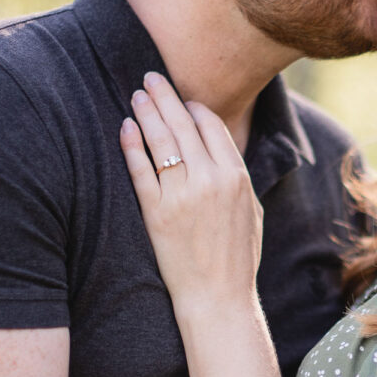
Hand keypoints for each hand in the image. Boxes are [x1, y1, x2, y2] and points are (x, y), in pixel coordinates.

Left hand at [120, 73, 262, 309]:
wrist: (218, 299)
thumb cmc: (237, 260)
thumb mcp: (251, 213)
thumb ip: (239, 180)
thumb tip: (226, 155)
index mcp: (236, 178)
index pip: (212, 127)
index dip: (194, 109)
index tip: (182, 101)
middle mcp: (210, 181)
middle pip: (183, 125)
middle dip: (165, 96)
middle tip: (150, 77)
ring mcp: (182, 196)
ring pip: (160, 141)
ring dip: (147, 112)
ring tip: (136, 96)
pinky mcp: (157, 213)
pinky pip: (140, 170)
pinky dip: (131, 146)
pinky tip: (125, 128)